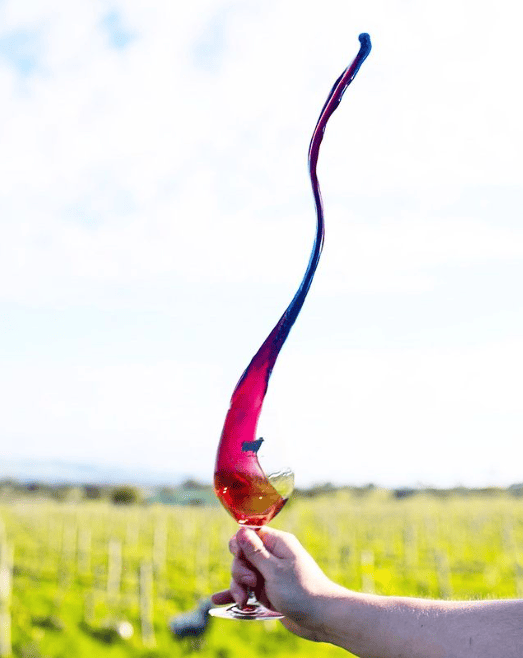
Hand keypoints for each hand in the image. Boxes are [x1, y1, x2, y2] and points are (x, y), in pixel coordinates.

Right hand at [212, 527, 341, 640]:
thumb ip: (255, 552)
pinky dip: (236, 594)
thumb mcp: (274, 570)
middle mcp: (273, 557)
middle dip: (240, 571)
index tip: (237, 555)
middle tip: (251, 583)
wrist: (322, 617)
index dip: (239, 545)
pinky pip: (248, 590)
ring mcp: (270, 575)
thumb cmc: (301, 590)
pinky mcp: (269, 591)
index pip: (250, 535)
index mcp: (278, 544)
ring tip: (243, 601)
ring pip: (244, 575)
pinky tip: (219, 600)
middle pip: (243, 556)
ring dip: (238, 587)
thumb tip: (241, 530)